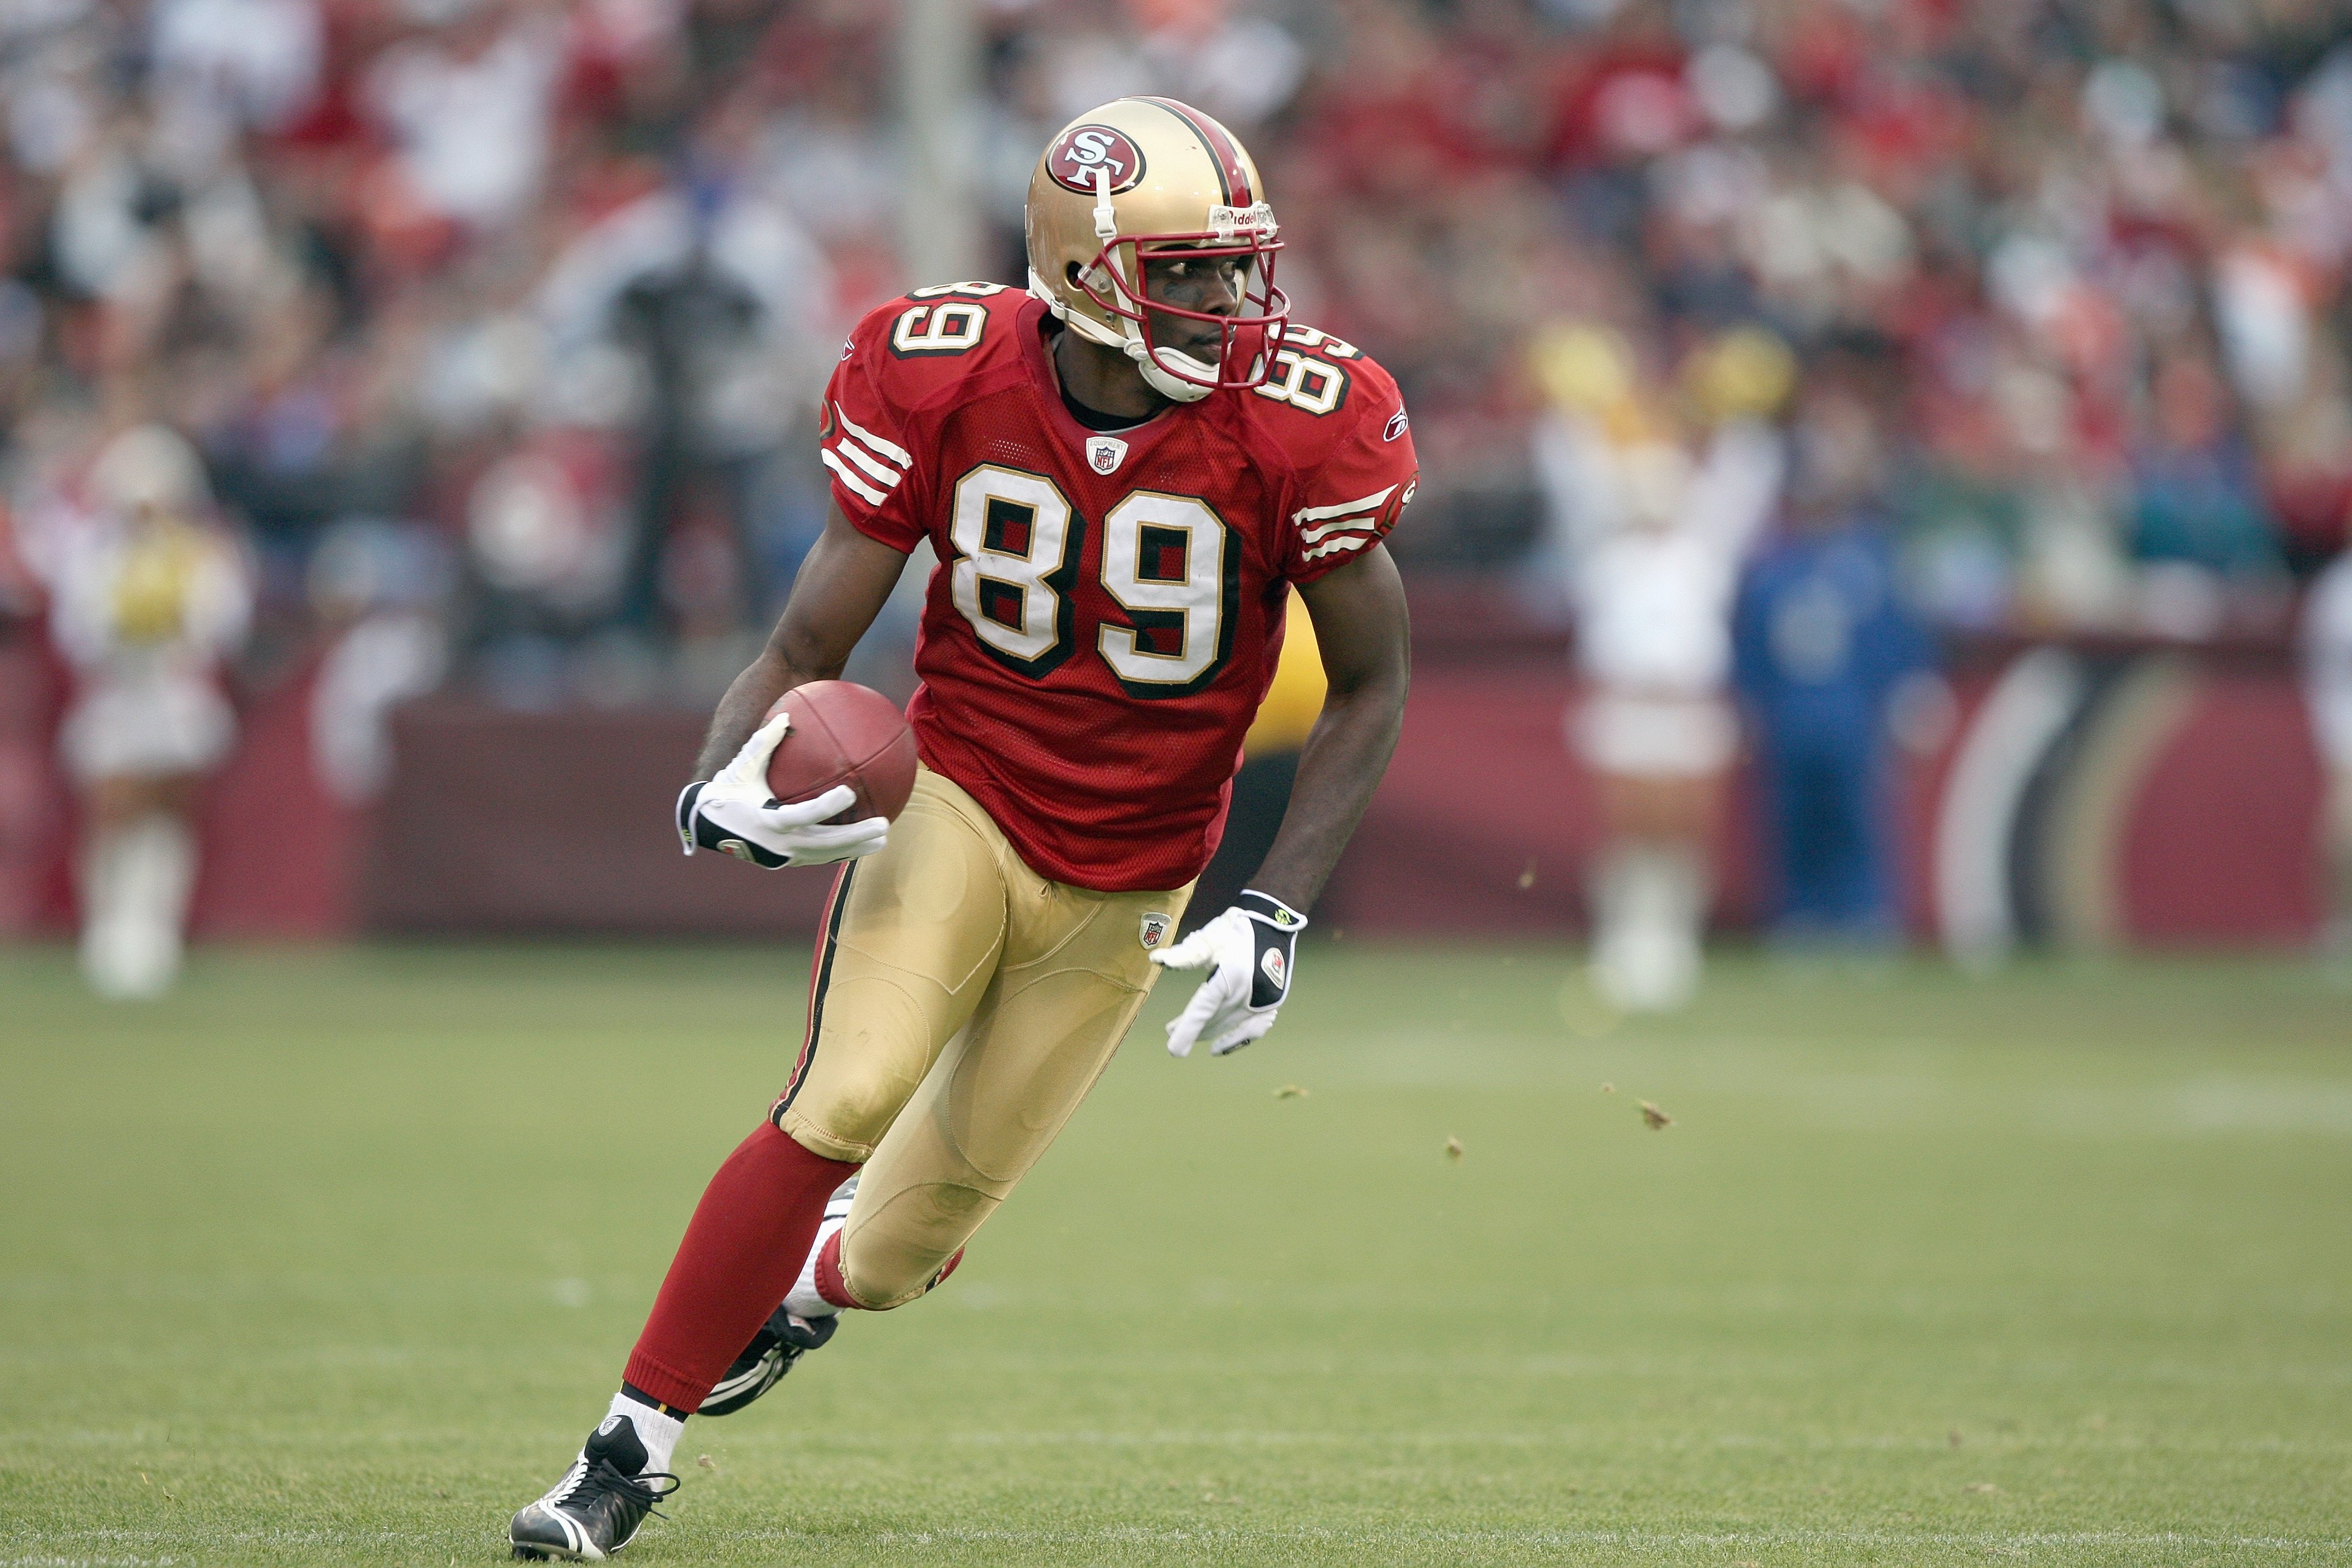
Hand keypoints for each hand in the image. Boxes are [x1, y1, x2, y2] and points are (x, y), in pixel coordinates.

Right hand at [676, 713, 888, 868]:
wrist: (706, 826)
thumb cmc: (726, 792)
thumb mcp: (742, 767)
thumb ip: (764, 742)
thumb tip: (785, 714)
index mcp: (769, 820)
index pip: (804, 815)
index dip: (828, 806)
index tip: (850, 792)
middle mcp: (779, 844)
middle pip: (825, 843)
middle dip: (856, 837)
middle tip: (883, 826)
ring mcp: (784, 856)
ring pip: (826, 855)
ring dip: (855, 848)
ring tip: (883, 841)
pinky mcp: (787, 861)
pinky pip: (819, 856)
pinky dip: (841, 850)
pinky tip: (862, 843)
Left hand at [1151, 890, 1306, 1056]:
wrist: (1273, 924)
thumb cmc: (1236, 929)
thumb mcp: (1209, 938)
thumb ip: (1185, 954)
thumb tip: (1155, 959)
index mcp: (1230, 976)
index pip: (1203, 1009)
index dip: (1187, 1030)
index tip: (1174, 1050)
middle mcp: (1248, 992)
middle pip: (1213, 1020)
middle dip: (1191, 1029)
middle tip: (1170, 1031)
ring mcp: (1263, 1000)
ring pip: (1229, 1025)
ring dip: (1209, 1033)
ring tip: (1193, 1035)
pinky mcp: (1272, 1002)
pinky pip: (1253, 1029)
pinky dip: (1236, 1040)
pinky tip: (1220, 1047)